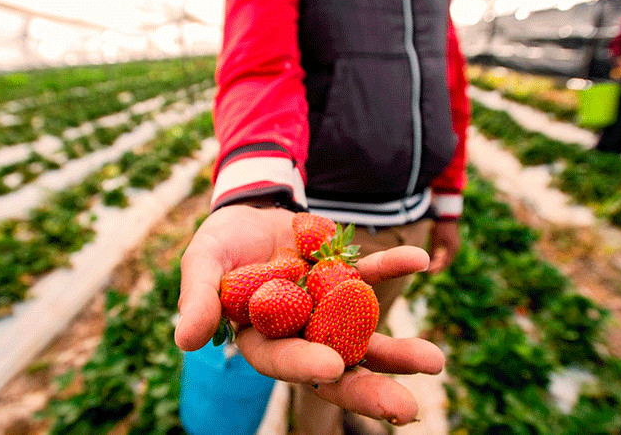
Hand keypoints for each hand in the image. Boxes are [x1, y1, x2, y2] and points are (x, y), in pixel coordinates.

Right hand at [175, 205, 444, 423]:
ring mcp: (327, 308)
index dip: (305, 364)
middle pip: (334, 364)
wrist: (250, 212)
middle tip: (407, 409)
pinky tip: (419, 261)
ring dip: (398, 350)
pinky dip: (392, 268)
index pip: (282, 358)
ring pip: (363, 334)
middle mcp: (300, 331)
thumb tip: (186, 341)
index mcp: (262, 338)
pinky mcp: (346, 277)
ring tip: (434, 362)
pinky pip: (371, 275)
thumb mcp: (203, 262)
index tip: (333, 367)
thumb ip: (199, 299)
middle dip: (368, 388)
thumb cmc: (220, 243)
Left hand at [427, 220, 459, 273]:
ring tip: (431, 263)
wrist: (447, 214)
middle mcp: (455, 248)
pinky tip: (436, 255)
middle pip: (447, 262)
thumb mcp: (436, 240)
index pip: (445, 264)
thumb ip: (433, 251)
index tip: (429, 272)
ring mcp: (455, 244)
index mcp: (452, 249)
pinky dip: (442, 255)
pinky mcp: (453, 241)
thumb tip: (430, 261)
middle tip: (429, 270)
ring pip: (447, 257)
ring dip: (440, 261)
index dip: (437, 269)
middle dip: (438, 266)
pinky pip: (448, 252)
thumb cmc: (440, 227)